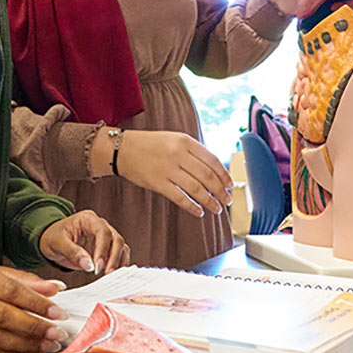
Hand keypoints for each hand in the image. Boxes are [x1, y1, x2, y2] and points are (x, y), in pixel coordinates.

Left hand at [39, 209, 128, 274]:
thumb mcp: (57, 243)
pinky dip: (119, 264)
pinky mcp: (107, 248)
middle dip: (113, 257)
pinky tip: (113, 275)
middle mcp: (100, 225)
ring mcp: (105, 237)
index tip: (98, 266)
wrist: (51, 240)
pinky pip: (119, 254)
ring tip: (110, 276)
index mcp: (88, 219)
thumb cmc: (53, 237)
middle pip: (116, 239)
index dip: (103, 249)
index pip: (102, 231)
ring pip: (121, 247)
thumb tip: (89, 265)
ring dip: (118, 262)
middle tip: (106, 273)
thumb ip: (73, 252)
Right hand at [100, 129, 233, 217]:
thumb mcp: (174, 140)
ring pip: (196, 189)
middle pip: (207, 176)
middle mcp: (178, 154)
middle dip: (220, 191)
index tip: (230, 185)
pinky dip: (192, 207)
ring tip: (217, 208)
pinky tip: (199, 212)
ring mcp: (167, 169)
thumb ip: (193, 152)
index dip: (224, 175)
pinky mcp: (157, 183)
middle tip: (227, 200)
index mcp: (185, 141)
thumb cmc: (150, 145)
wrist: (122, 149)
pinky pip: (180, 198)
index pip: (212, 160)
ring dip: (210, 201)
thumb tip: (214, 171)